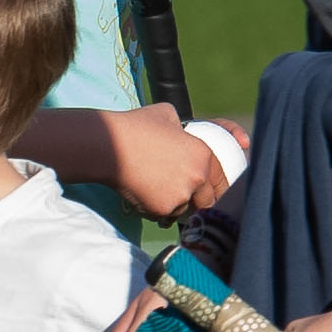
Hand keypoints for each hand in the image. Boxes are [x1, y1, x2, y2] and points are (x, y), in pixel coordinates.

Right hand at [100, 106, 232, 218]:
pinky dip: (156, 211)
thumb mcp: (167, 114)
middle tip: (183, 198)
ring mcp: (180, 196)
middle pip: (207, 202)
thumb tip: (183, 130)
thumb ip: (183, 127)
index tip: (211, 194)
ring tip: (156, 192)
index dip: (218, 189)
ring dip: (174, 206)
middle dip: (197, 202)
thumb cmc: (136, 127)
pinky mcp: (161, 209)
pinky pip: (164, 216)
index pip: (222, 181)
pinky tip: (144, 197)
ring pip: (183, 210)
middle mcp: (197, 177)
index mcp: (203, 155)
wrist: (109, 146)